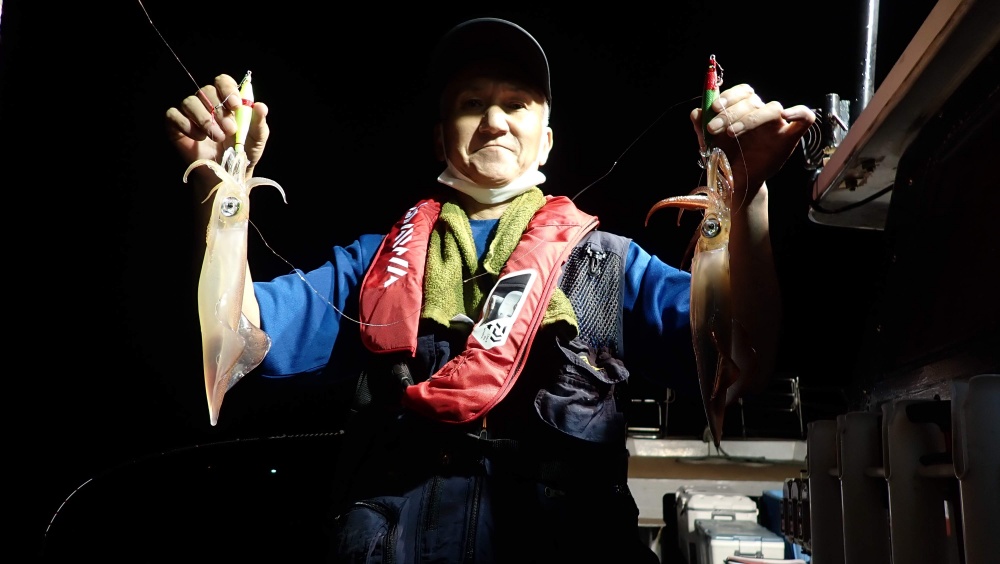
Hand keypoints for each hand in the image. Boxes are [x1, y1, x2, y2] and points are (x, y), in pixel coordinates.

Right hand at [165, 74, 269, 181]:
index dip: (227, 89)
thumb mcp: (257, 138)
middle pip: (206, 90)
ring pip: (190, 102)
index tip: (235, 105)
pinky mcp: (175, 125)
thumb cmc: (242, 152)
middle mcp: (207, 103)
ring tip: (217, 137)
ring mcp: (190, 113)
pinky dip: (187, 125)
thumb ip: (258, 122)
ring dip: (205, 120)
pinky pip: (174, 115)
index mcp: (226, 100)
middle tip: (230, 130)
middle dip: (219, 111)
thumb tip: (261, 106)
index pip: (222, 81)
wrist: (228, 173)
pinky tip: (199, 138)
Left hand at [690, 83, 814, 197]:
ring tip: (730, 132)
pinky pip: (805, 119)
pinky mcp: (789, 138)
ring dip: (750, 118)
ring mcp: (777, 125)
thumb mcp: (708, 141)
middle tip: (713, 128)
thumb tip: (696, 112)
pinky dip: (799, 113)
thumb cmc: (726, 157)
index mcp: (745, 109)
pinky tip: (786, 116)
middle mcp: (762, 113)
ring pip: (772, 107)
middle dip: (730, 112)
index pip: (743, 91)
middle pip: (753, 100)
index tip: (713, 109)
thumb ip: (701, 125)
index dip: (729, 96)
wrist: (736, 181)